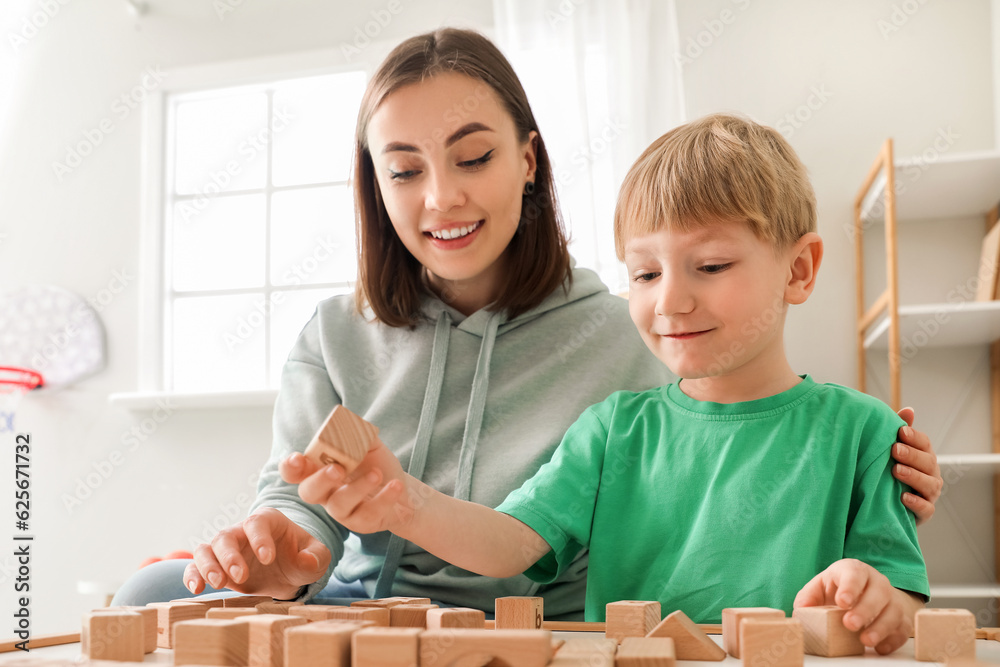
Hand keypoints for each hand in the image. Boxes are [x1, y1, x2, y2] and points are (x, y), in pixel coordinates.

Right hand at [183, 508, 330, 599]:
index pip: (257, 523)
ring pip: (206, 549)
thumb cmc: (301, 558)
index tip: (268, 559)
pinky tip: (197, 589)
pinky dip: (192, 575)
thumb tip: (305, 560)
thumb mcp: (317, 556)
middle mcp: (242, 532)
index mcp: (267, 521)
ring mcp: (227, 549)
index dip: (259, 539)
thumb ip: (316, 556)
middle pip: (226, 536)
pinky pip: (195, 566)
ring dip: (208, 566)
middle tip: (241, 576)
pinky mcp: (216, 567)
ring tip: (218, 583)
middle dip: (230, 556)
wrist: (288, 573)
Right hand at [280, 443, 412, 534]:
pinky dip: (383, 498)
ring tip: (377, 474)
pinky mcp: (361, 523)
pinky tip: (395, 485)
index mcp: (320, 471)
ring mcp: (342, 511)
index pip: (295, 472)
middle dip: (320, 480)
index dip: (290, 467)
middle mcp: (325, 493)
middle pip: (309, 492)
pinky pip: (368, 513)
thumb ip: (360, 435)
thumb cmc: (378, 466)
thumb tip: (354, 423)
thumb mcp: (370, 447)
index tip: (298, 458)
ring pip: (339, 504)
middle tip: (337, 469)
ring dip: (358, 487)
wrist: (404, 492)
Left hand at [794, 559, 921, 653]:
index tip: (842, 602)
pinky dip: (893, 639)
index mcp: (854, 570)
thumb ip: (808, 598)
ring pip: (894, 610)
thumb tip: (801, 611)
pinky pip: (903, 628)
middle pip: (878, 592)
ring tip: (865, 640)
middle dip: (864, 609)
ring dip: (881, 627)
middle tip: (850, 624)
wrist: (866, 593)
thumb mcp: (820, 588)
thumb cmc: (838, 590)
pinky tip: (880, 648)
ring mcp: (891, 599)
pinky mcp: (901, 617)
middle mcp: (876, 582)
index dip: (850, 587)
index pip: (854, 573)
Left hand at [893, 407, 942, 524]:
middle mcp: (930, 474)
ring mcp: (929, 494)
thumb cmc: (889, 471)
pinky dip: (916, 503)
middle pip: (928, 462)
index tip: (900, 431)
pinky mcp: (924, 513)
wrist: (884, 504)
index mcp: (923, 456)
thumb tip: (908, 410)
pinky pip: (926, 509)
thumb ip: (899, 431)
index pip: (925, 443)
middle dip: (912, 455)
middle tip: (894, 450)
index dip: (914, 437)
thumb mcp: (891, 451)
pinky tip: (903, 497)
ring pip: (929, 484)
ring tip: (896, 471)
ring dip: (914, 476)